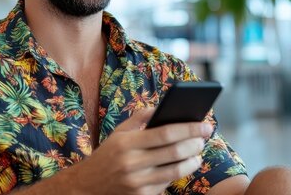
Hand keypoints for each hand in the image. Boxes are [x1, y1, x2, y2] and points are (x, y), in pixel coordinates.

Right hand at [72, 108, 212, 194]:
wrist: (86, 186)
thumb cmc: (108, 154)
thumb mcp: (118, 133)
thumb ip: (141, 117)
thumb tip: (165, 105)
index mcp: (126, 142)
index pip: (165, 133)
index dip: (188, 129)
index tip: (204, 125)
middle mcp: (131, 163)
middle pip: (174, 152)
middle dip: (194, 144)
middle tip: (204, 138)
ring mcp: (136, 182)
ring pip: (175, 171)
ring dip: (192, 161)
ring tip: (198, 154)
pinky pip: (166, 184)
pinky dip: (178, 174)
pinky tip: (184, 166)